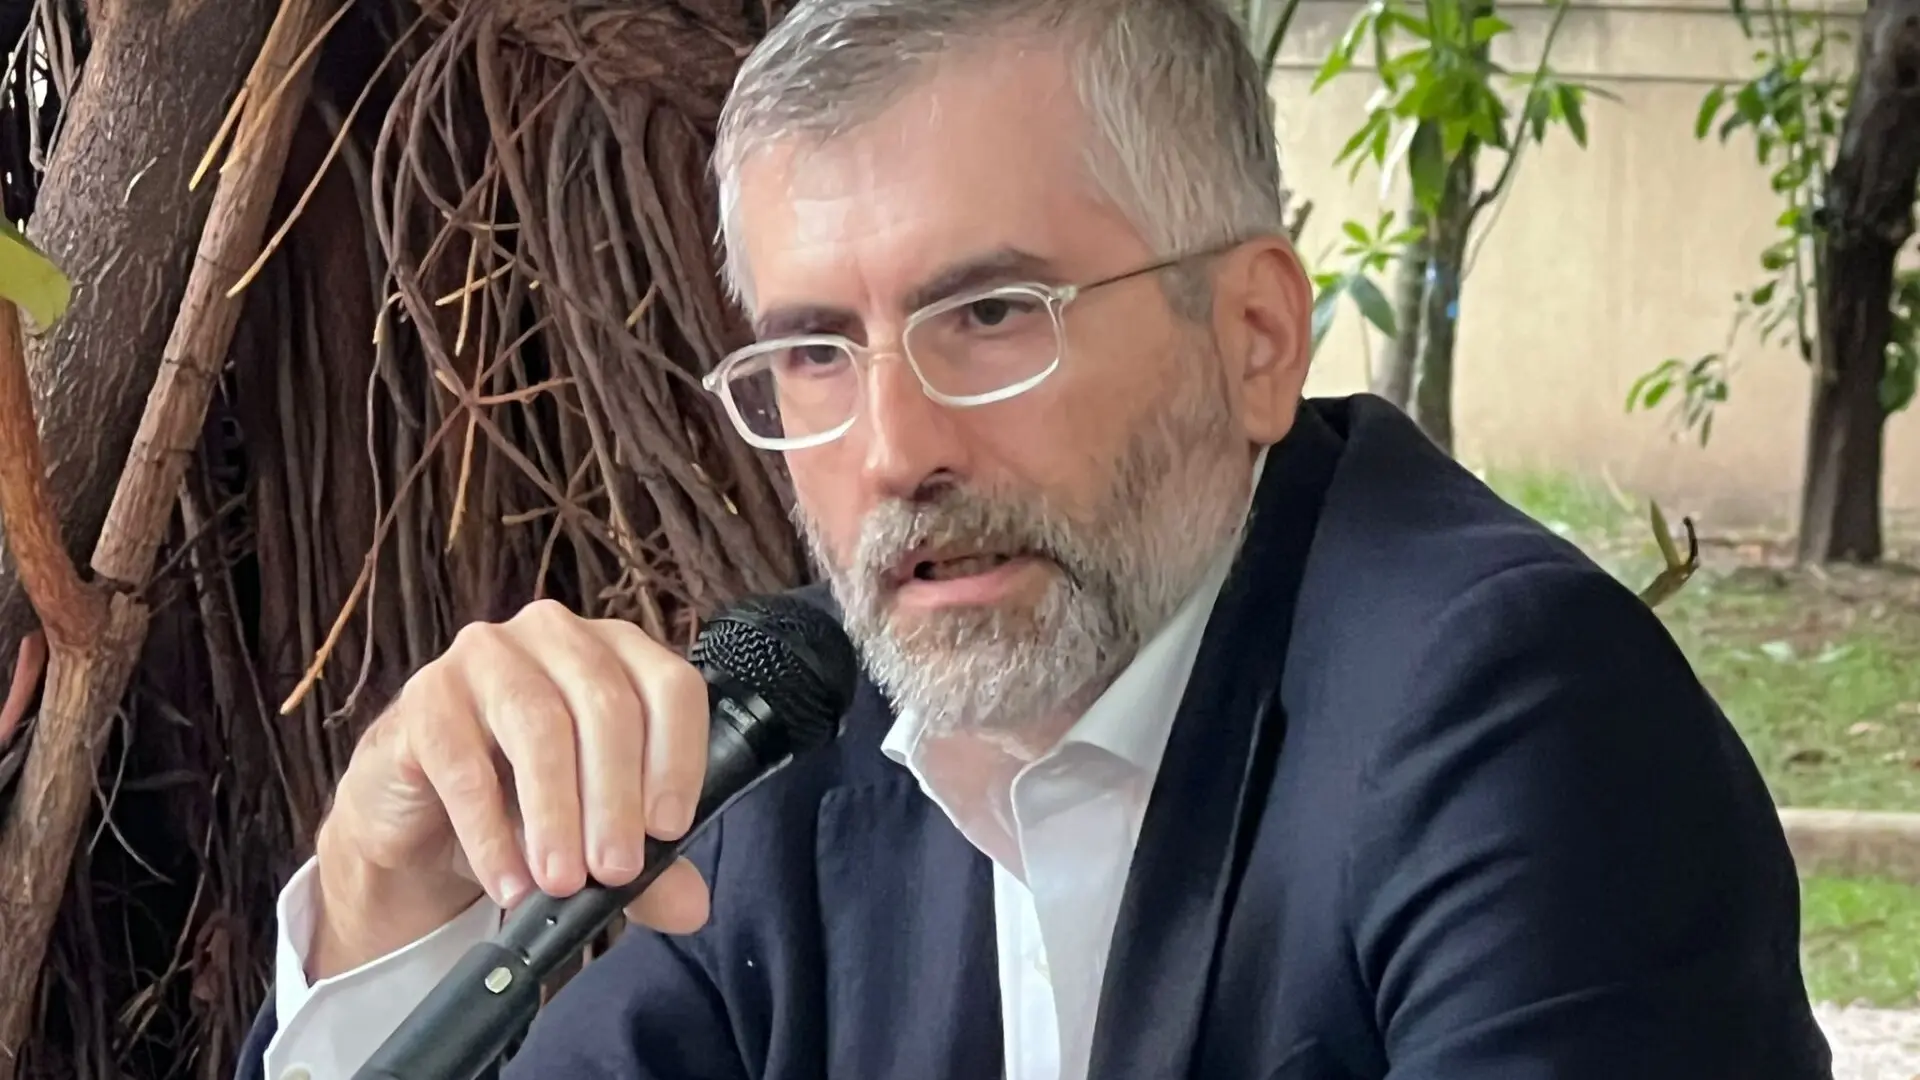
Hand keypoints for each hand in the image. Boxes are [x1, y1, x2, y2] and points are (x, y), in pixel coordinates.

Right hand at [307, 599, 711, 980]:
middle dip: (615, 799)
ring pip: (539, 724)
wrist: (428, 813)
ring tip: (564, 882)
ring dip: (557, 813)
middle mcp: (558, 635)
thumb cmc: (528, 801)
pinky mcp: (426, 695)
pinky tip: (509, 881)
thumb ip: (651, 863)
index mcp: (618, 652)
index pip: (670, 687)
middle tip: (615, 871)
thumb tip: (691, 907)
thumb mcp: (598, 829)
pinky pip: (464, 762)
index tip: (669, 830)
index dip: (677, 758)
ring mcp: (487, 655)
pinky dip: (489, 832)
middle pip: (606, 706)